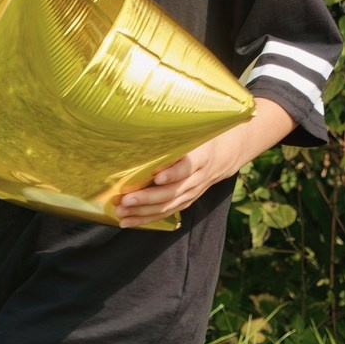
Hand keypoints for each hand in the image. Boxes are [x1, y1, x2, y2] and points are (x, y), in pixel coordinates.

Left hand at [114, 132, 247, 227]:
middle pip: (173, 191)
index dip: (173, 173)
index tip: (157, 177)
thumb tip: (147, 121)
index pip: (187, 167)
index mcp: (200, 157)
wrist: (223, 155)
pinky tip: (128, 222)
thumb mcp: (193, 131)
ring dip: (143, 212)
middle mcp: (197, 178)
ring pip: (167, 206)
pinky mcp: (185, 201)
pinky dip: (146, 219)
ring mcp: (192, 192)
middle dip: (147, 197)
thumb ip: (174, 132)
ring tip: (121, 213)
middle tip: (126, 199)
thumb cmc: (200, 138)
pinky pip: (165, 213)